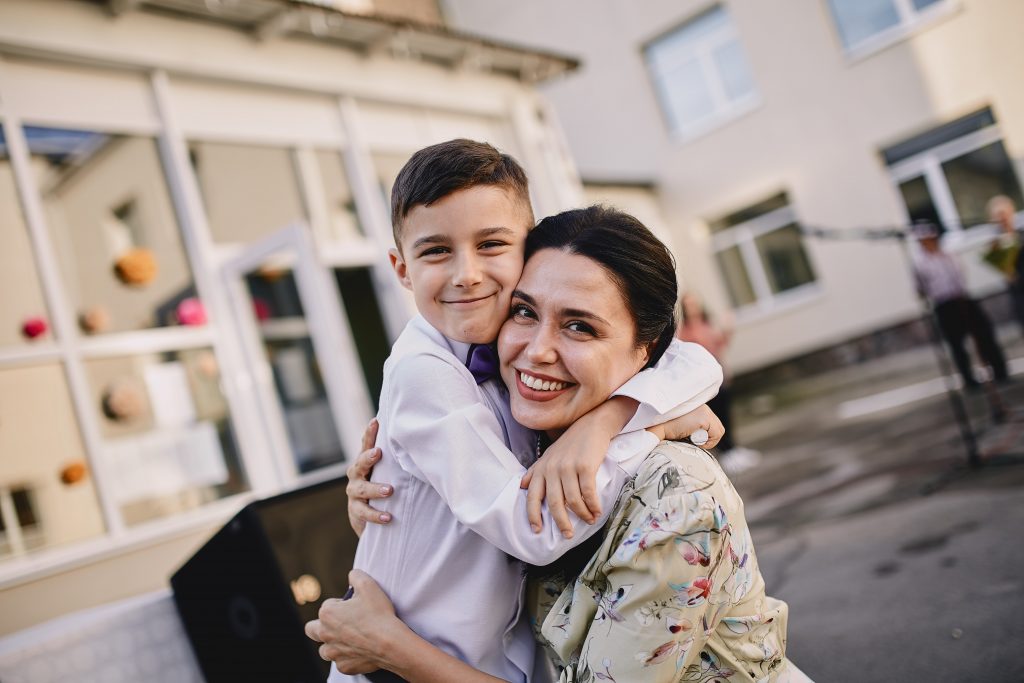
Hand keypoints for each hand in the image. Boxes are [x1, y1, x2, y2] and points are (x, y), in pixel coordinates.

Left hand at [304, 570, 401, 675]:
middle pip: (311, 630)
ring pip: (324, 649)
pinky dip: (348, 657)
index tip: (354, 607)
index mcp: (327, 614)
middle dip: (322, 625)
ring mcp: (333, 653)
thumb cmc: (379, 614)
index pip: (327, 605)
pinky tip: (360, 651)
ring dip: (333, 644)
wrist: (391, 642)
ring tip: (350, 639)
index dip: (341, 604)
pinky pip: (341, 662)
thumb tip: (352, 575)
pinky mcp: (344, 666)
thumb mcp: (368, 585)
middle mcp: (325, 634)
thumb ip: (355, 576)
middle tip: (341, 623)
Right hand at [346, 419, 391, 536]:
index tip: (375, 421)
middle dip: (368, 457)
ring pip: (361, 489)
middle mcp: (357, 474)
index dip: (369, 433)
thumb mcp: (389, 471)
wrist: (369, 516)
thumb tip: (423, 442)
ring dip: (375, 489)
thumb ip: (399, 459)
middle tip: (378, 452)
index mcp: (365, 462)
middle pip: (359, 463)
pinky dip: (376, 515)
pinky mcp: (356, 510)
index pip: (366, 445)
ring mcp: (354, 492)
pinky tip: (388, 518)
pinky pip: (364, 512)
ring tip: (390, 490)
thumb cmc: (385, 485)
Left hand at [519, 397, 636, 535]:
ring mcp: (568, 467)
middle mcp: (552, 469)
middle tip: (568, 534)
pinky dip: (593, 506)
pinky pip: (588, 493)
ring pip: (572, 501)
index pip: (532, 496)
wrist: (591, 425)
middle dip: (561, 522)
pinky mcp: (585, 466)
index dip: (533, 515)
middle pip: (554, 503)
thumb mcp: (548, 456)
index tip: (537, 530)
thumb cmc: (570, 444)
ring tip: (589, 520)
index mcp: (541, 469)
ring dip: (582, 514)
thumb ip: (535, 471)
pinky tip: (597, 511)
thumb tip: (521, 486)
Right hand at [647, 403, 723, 448]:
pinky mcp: (704, 418)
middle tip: (690, 438)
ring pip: (719, 432)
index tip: (690, 437)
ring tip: (689, 437)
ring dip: (706, 440)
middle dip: (707, 438)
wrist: (656, 428)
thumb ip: (694, 427)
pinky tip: (690, 437)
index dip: (705, 435)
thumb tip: (703, 438)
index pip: (713, 425)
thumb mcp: (684, 425)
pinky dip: (706, 442)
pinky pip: (716, 435)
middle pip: (718, 428)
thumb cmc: (666, 430)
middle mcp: (703, 406)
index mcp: (698, 406)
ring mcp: (704, 411)